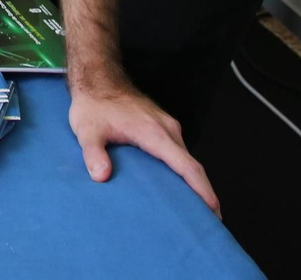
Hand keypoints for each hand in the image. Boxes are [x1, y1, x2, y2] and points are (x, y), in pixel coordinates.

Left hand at [67, 76, 218, 215]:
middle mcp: (167, 129)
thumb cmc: (94, 105)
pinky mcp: (163, 127)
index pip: (186, 165)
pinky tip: (181, 187)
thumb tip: (101, 176)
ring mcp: (167, 127)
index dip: (202, 189)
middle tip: (210, 221)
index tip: (213, 209)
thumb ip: (93, 153)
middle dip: (204, 194)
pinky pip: (179, 152)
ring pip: (187, 158)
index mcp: (155, 132)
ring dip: (195, 183)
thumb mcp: (87, 130)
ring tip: (198, 210)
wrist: (98, 80)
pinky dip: (185, 171)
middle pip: (193, 165)